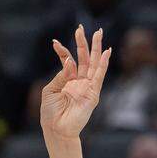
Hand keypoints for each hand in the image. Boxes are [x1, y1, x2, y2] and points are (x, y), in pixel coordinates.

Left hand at [39, 26, 110, 140]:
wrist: (57, 129)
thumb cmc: (50, 113)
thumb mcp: (50, 90)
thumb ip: (61, 75)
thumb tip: (70, 62)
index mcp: (68, 81)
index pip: (68, 60)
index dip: (63, 51)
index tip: (55, 43)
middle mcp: (79, 82)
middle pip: (84, 58)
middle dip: (84, 42)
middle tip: (82, 27)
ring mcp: (87, 87)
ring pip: (94, 64)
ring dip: (97, 48)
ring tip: (99, 33)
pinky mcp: (93, 94)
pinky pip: (99, 77)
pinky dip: (103, 65)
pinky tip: (106, 53)